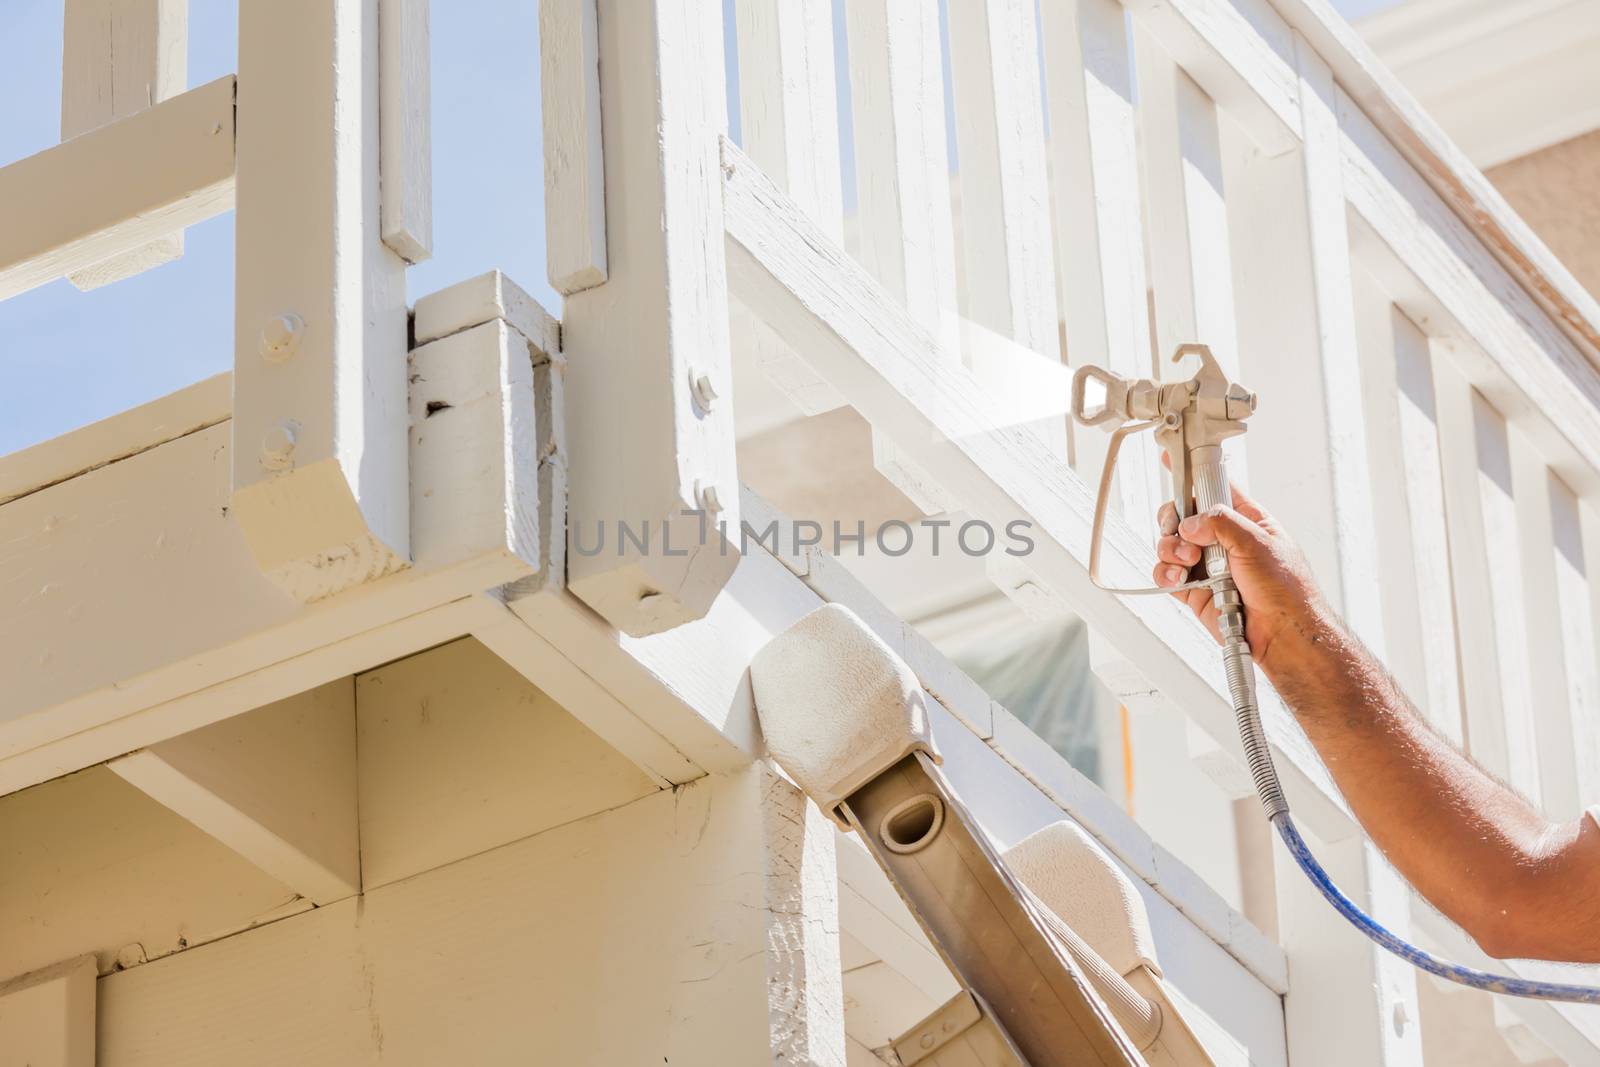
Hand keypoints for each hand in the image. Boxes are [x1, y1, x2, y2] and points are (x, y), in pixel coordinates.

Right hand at [1151, 481, 1325, 672]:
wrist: (1283, 636)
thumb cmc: (1288, 591)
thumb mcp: (1260, 544)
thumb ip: (1223, 523)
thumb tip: (1191, 522)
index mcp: (1245, 519)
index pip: (1215, 486)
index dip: (1193, 473)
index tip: (1171, 461)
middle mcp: (1223, 540)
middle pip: (1183, 515)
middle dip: (1174, 520)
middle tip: (1179, 529)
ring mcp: (1207, 564)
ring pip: (1170, 544)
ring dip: (1170, 549)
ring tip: (1187, 561)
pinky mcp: (1195, 589)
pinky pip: (1168, 574)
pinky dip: (1166, 574)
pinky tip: (1179, 579)